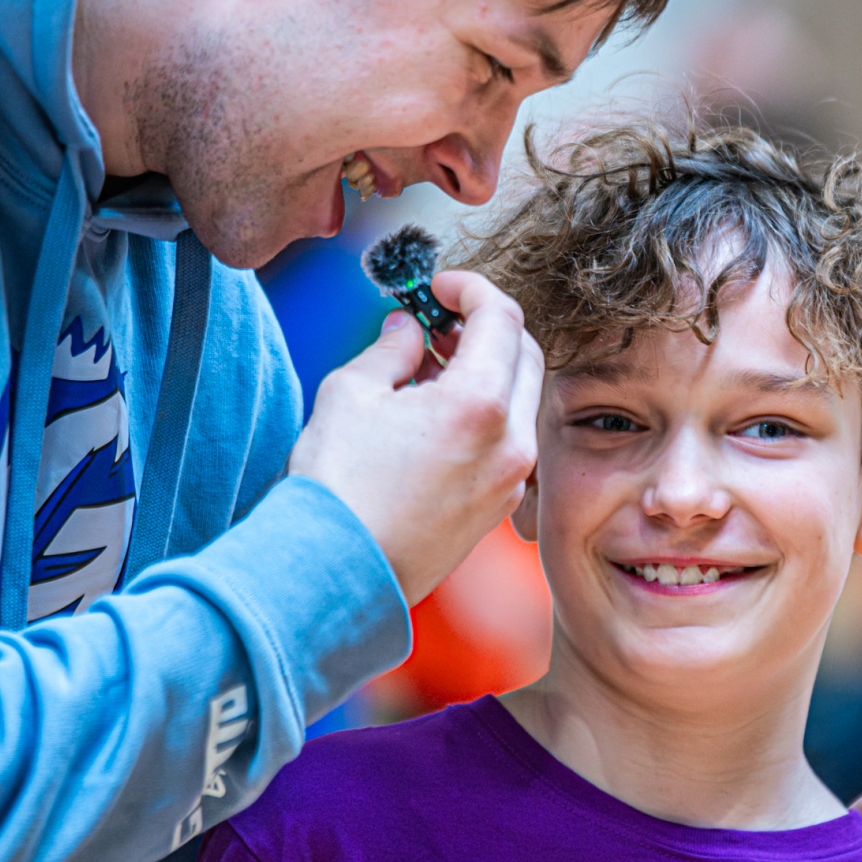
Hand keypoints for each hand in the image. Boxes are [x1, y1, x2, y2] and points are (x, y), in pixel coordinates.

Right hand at [288, 271, 543, 602]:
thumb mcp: (352, 393)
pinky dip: (485, 414)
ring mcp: (510, 480)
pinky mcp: (496, 508)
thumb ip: (392, 350)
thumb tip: (409, 331)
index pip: (502, 317)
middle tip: (437, 322)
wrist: (336, 574)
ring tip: (429, 369)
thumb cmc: (337, 486)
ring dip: (487, 371)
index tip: (438, 287)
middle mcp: (511, 443)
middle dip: (486, 327)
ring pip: (520, 400)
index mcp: (480, 405)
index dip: (471, 288)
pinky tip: (436, 417)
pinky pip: (508, 441)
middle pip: (525, 354)